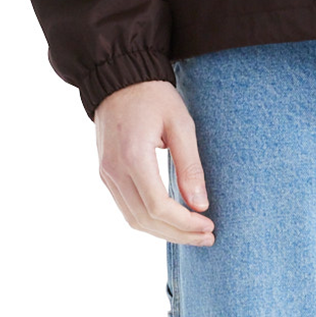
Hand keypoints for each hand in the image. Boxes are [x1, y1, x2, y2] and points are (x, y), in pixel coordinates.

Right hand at [95, 81, 214, 245]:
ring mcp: (106, 175)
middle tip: (207, 237)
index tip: (209, 225)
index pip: (158, 206)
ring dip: (164, 232)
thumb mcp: (181, 123)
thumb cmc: (154, 96)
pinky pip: (126, 208)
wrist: (119, 79)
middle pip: (145, 220)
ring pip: (133, 219)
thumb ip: (190, 165)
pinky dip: (150, 220)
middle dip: (178, 234)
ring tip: (194, 234)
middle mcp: (113, 171)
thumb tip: (200, 205)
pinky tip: (172, 221)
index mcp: (132, 157)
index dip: (184, 223)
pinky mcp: (106, 174)